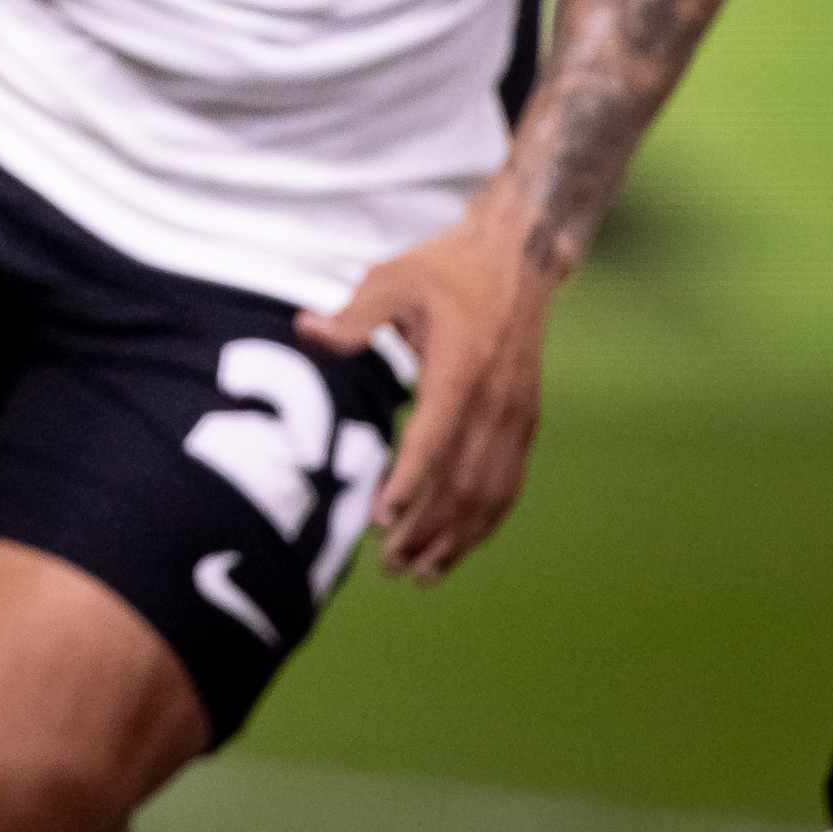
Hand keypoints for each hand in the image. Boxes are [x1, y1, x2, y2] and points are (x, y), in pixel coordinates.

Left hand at [298, 193, 557, 582]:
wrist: (519, 259)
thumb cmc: (448, 268)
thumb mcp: (393, 278)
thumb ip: (354, 315)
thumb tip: (305, 330)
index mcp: (462, 370)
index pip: (435, 439)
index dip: (409, 483)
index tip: (381, 520)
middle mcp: (496, 402)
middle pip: (464, 483)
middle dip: (428, 531)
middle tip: (389, 565)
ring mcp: (517, 416)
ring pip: (491, 494)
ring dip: (458, 539)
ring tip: (422, 572)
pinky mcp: (526, 421)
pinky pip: (510, 483)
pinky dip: (486, 520)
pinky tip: (461, 544)